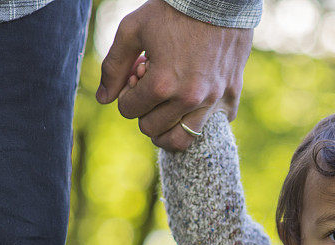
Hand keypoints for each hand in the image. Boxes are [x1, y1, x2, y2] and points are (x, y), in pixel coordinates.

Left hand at [96, 0, 253, 150]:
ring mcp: (213, 101)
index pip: (129, 111)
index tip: (137, 77)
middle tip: (152, 90)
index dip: (126, 95)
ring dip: (168, 129)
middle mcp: (189, 99)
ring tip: (165, 112)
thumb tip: (103, 98)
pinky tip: (195, 100)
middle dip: (144, 112)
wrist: (218, 1)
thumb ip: (114, 66)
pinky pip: (214, 126)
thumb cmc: (172, 12)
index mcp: (162, 84)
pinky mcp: (231, 97)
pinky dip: (201, 119)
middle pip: (152, 129)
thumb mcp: (133, 30)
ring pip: (182, 141)